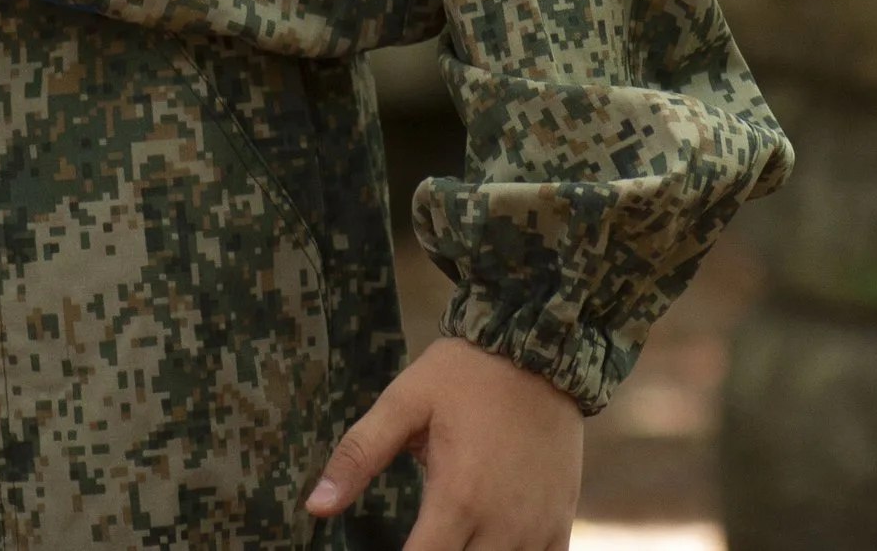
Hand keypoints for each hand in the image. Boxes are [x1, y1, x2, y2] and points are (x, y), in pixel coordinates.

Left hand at [308, 334, 581, 550]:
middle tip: (420, 538)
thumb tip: (315, 508)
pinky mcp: (561, 521)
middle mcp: (501, 525)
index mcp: (457, 498)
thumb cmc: (465, 374)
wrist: (537, 345)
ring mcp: (536, 527)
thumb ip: (359, 455)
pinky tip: (491, 545)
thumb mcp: (404, 402)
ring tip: (451, 538)